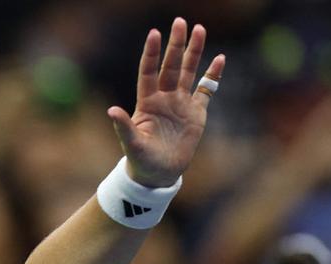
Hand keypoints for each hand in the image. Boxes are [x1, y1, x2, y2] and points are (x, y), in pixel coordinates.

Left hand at [108, 18, 225, 187]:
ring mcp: (181, 104)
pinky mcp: (196, 113)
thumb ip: (124, 126)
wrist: (159, 174)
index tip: (154, 33)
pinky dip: (212, 75)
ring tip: (199, 29)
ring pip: (189, 72)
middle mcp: (164, 98)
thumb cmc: (141, 161)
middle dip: (176, 45)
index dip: (151, 54)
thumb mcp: (132, 144)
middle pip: (171, 66)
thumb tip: (111, 110)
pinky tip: (219, 59)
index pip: (148, 72)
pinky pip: (206, 90)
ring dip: (194, 52)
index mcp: (147, 103)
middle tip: (180, 22)